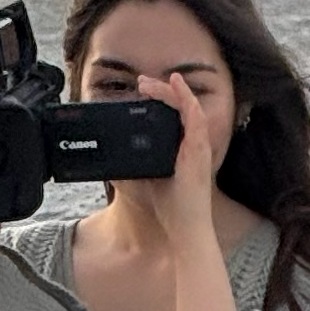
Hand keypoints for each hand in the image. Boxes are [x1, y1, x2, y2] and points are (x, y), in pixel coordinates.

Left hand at [138, 72, 218, 238]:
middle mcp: (193, 144)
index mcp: (183, 150)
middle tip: (141, 82)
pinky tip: (176, 85)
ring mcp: (198, 146)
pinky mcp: (198, 150)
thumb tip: (111, 158)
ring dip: (169, 91)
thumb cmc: (171, 208)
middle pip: (181, 107)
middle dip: (161, 91)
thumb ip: (133, 166)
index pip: (175, 117)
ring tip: (150, 83)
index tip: (142, 93)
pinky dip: (186, 98)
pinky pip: (195, 116)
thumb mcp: (145, 180)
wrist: (185, 227)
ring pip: (188, 106)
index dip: (162, 101)